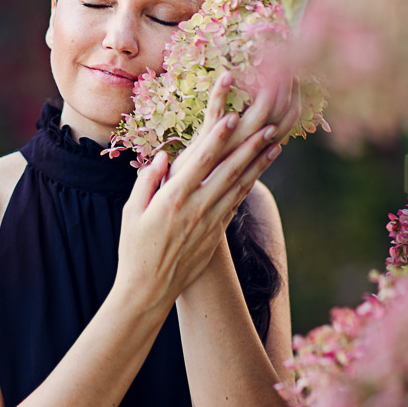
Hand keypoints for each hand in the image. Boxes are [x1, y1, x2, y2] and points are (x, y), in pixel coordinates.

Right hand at [115, 89, 280, 309]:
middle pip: (228, 172)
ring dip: (258, 165)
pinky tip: (257, 174)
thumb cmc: (134, 248)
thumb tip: (164, 156)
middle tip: (267, 127)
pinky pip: (235, 205)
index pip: (200, 161)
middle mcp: (196, 209)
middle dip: (249, 147)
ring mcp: (209, 224)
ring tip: (274, 146)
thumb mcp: (132, 211)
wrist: (149, 291)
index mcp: (173, 199)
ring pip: (239, 188)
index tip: (231, 116)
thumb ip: (148, 180)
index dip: (217, 137)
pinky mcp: (216, 235)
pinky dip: (249, 187)